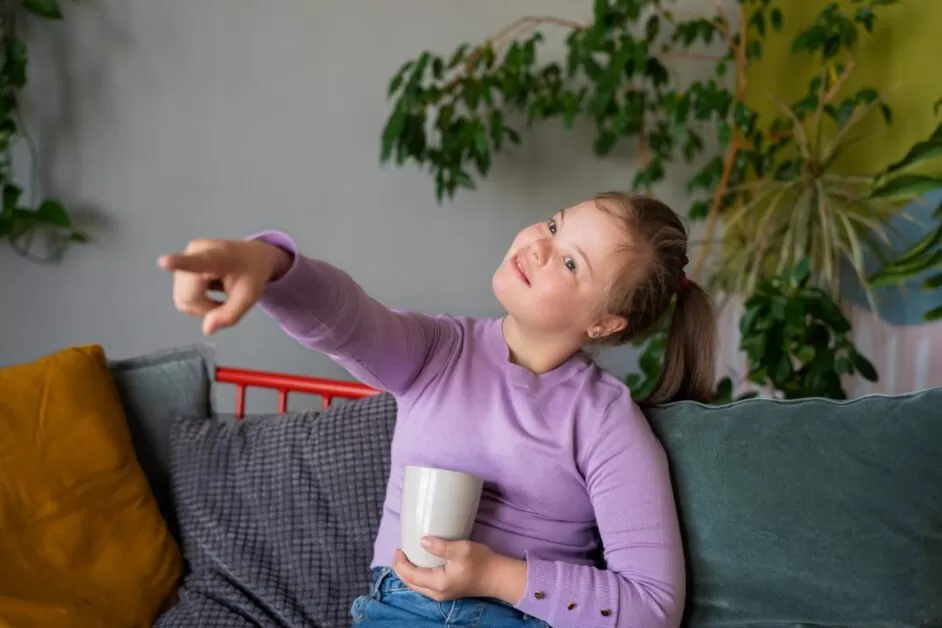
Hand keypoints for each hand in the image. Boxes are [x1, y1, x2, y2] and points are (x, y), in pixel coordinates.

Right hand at [158, 238, 291, 334]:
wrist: (254, 256)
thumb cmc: (252, 274)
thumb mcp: (249, 298)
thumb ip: (230, 315)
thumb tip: (206, 329)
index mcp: (218, 258)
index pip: (196, 262)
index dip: (178, 263)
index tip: (164, 262)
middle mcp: (195, 252)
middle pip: (187, 296)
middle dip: (204, 309)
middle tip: (225, 305)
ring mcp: (186, 257)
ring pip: (182, 298)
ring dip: (200, 306)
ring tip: (219, 298)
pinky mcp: (181, 265)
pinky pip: (182, 294)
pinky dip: (196, 301)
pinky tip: (210, 293)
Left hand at [393, 538, 526, 603]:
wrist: (498, 577)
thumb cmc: (481, 562)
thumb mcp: (461, 549)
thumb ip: (441, 546)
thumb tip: (422, 541)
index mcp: (438, 583)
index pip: (410, 575)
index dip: (400, 563)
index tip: (398, 549)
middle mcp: (437, 593)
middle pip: (410, 583)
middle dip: (401, 569)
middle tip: (400, 552)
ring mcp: (442, 594)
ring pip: (417, 586)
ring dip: (408, 573)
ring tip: (407, 558)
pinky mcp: (447, 591)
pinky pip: (425, 586)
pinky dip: (418, 576)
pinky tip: (420, 566)